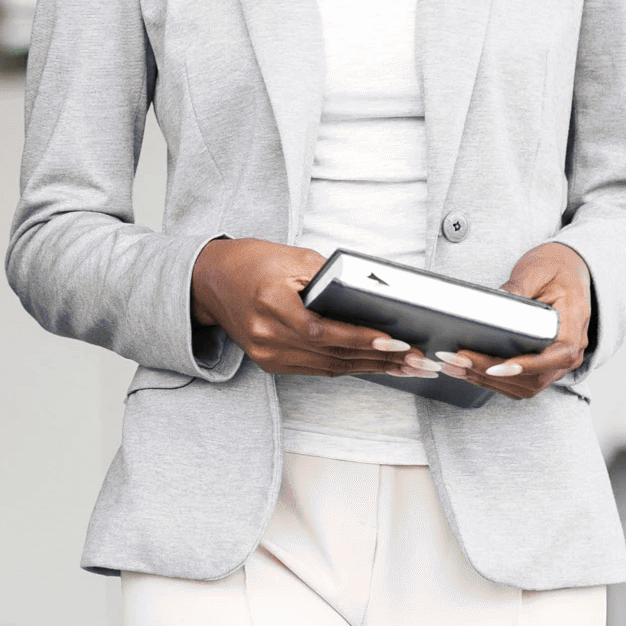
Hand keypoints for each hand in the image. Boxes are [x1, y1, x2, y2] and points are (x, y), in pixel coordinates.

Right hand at [190, 238, 424, 376]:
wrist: (209, 279)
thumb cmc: (252, 261)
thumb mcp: (293, 256)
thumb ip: (330, 278)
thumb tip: (372, 297)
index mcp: (270, 303)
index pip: (322, 330)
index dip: (361, 338)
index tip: (395, 341)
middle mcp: (266, 334)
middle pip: (331, 353)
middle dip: (378, 357)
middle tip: (416, 359)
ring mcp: (266, 353)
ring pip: (328, 367)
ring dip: (369, 368)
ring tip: (404, 366)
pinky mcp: (269, 362)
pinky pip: (315, 369)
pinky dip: (346, 366)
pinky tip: (372, 364)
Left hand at [437, 242, 591, 398]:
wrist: (567, 270)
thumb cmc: (555, 270)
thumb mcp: (537, 271)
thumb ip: (518, 288)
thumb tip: (494, 302)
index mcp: (573, 329)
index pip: (557, 356)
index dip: (527, 366)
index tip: (497, 367)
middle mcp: (569, 352)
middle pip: (534, 377)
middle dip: (493, 373)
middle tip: (459, 360)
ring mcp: (556, 362)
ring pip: (525, 386)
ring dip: (488, 381)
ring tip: (455, 366)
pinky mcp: (541, 364)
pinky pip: (520, 382)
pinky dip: (493, 381)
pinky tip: (467, 370)